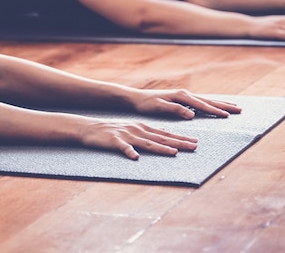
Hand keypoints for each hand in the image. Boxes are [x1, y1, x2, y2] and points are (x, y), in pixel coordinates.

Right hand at [80, 120, 198, 159]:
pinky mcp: (114, 141)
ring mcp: (126, 135)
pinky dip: (130, 152)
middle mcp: (137, 130)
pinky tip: (136, 158)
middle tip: (195, 146)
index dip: (181, 138)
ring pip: (146, 142)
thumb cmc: (112, 131)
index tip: (196, 141)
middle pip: (161, 137)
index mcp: (142, 127)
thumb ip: (149, 132)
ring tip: (174, 152)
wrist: (89, 128)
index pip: (166, 133)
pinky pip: (123, 148)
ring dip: (161, 147)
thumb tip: (167, 134)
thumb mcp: (133, 128)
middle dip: (179, 142)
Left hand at [131, 89, 241, 119]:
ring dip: (220, 103)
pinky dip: (211, 104)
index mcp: (182, 96)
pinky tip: (214, 106)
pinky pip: (201, 102)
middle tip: (239, 110)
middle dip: (224, 105)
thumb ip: (176, 110)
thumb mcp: (159, 107)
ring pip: (206, 100)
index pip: (202, 105)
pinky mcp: (182, 99)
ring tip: (233, 107)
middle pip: (209, 100)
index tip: (227, 115)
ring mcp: (184, 96)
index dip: (215, 111)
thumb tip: (192, 115)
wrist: (136, 98)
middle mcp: (185, 94)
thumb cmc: (146, 104)